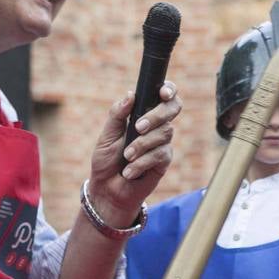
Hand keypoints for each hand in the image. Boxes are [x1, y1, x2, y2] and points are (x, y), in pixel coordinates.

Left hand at [88, 82, 180, 222]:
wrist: (107, 189)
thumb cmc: (106, 160)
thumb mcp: (107, 135)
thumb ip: (117, 114)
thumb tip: (130, 94)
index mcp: (143, 114)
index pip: (163, 96)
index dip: (169, 90)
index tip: (162, 93)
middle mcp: (156, 125)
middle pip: (172, 109)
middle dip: (156, 116)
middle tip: (137, 127)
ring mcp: (162, 143)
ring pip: (164, 133)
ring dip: (142, 144)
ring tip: (126, 156)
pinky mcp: (164, 161)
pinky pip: (160, 154)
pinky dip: (142, 162)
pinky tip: (129, 171)